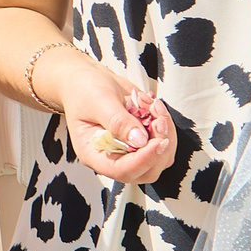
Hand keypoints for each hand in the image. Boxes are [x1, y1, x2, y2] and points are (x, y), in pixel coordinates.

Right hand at [51, 52, 176, 183]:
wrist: (90, 79)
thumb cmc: (85, 91)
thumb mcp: (98, 102)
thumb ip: (118, 121)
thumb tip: (140, 140)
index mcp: (94, 153)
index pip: (122, 170)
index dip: (143, 160)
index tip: (157, 141)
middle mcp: (113, 156)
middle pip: (147, 170)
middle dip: (159, 147)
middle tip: (158, 120)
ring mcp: (131, 149)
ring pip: (161, 156)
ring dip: (165, 131)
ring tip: (153, 106)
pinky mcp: (144, 139)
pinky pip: (165, 141)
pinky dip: (165, 123)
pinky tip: (152, 106)